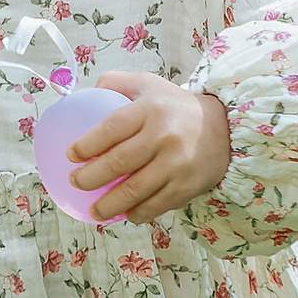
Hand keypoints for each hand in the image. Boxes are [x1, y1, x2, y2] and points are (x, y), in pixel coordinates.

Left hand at [70, 71, 231, 223]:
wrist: (226, 128)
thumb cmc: (176, 106)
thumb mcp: (149, 84)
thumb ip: (116, 83)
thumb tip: (83, 93)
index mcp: (150, 108)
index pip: (111, 128)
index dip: (87, 145)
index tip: (71, 155)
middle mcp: (163, 136)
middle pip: (119, 163)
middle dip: (90, 178)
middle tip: (76, 183)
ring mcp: (176, 164)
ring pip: (135, 191)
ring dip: (109, 205)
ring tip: (94, 211)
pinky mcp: (187, 186)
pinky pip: (156, 205)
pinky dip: (138, 213)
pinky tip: (125, 214)